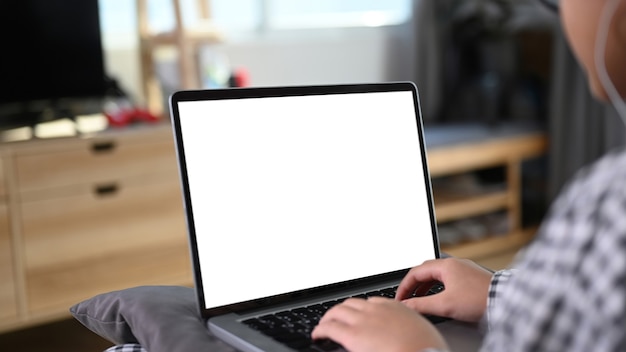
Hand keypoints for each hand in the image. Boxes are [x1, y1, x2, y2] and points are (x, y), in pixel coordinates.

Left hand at [312, 297, 447, 351]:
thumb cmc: (428, 350)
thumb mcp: (423, 334)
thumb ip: (409, 330)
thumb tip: (405, 337)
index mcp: (397, 308)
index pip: (373, 302)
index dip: (362, 310)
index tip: (359, 316)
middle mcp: (378, 310)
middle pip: (352, 303)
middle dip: (342, 311)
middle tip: (336, 319)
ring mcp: (364, 321)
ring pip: (338, 311)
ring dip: (329, 318)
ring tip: (324, 325)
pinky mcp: (352, 335)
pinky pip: (329, 327)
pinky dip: (320, 330)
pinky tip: (318, 335)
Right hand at [396, 257, 492, 322]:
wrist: (504, 300)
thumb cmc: (477, 299)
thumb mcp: (445, 304)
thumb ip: (422, 304)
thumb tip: (406, 305)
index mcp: (445, 265)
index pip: (416, 272)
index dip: (405, 286)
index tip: (400, 298)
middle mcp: (454, 263)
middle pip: (426, 271)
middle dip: (414, 285)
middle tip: (407, 298)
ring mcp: (463, 269)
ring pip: (437, 274)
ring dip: (426, 286)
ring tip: (420, 299)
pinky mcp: (471, 276)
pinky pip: (448, 278)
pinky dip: (438, 287)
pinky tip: (439, 296)